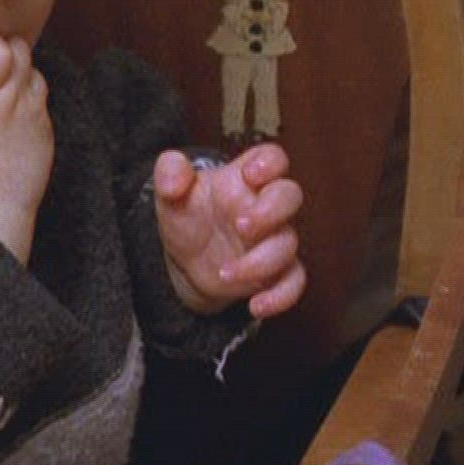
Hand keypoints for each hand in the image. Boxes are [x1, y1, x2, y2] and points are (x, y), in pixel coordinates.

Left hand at [154, 143, 305, 318]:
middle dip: (272, 210)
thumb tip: (173, 170)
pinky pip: (294, 282)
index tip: (250, 174)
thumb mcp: (170, 194)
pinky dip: (281, 297)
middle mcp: (264, 206)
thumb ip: (169, 173)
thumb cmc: (187, 217)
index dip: (269, 162)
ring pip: (288, 244)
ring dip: (260, 261)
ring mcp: (273, 239)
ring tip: (224, 273)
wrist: (185, 261)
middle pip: (290, 195)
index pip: (272, 158)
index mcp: (243, 179)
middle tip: (240, 226)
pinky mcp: (275, 272)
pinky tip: (256, 306)